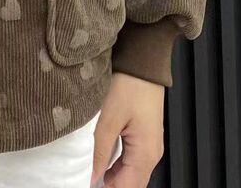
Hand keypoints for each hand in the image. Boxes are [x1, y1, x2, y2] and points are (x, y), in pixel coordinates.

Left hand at [90, 72, 164, 186]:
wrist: (143, 65)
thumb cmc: (128, 86)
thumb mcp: (109, 118)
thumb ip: (101, 151)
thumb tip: (93, 176)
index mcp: (145, 153)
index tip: (88, 184)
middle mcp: (152, 154)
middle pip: (132, 183)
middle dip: (112, 186)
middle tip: (88, 178)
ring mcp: (151, 146)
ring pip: (132, 174)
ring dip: (114, 178)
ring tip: (92, 172)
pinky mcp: (146, 137)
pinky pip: (133, 161)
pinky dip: (119, 166)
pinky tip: (103, 162)